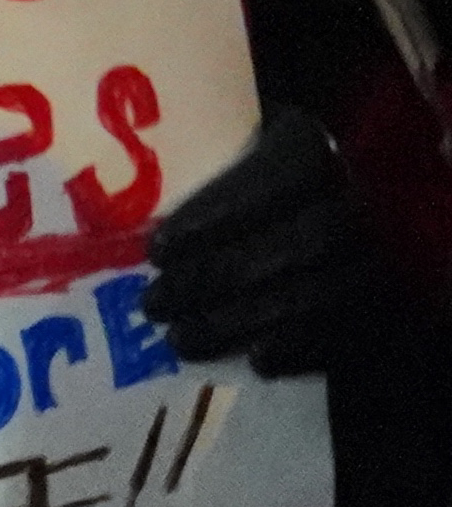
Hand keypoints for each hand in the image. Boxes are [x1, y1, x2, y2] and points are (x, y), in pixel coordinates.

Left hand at [150, 105, 362, 377]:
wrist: (328, 207)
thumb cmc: (246, 177)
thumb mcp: (229, 144)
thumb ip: (193, 159)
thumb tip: (117, 181)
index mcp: (315, 146)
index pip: (282, 174)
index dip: (221, 212)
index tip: (158, 250)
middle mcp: (361, 196)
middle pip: (304, 241)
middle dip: (220, 276)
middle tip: (154, 304)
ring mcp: (381, 253)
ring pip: (325, 291)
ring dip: (247, 320)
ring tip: (182, 338)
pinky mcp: (388, 302)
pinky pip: (354, 330)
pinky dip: (304, 348)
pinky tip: (257, 362)